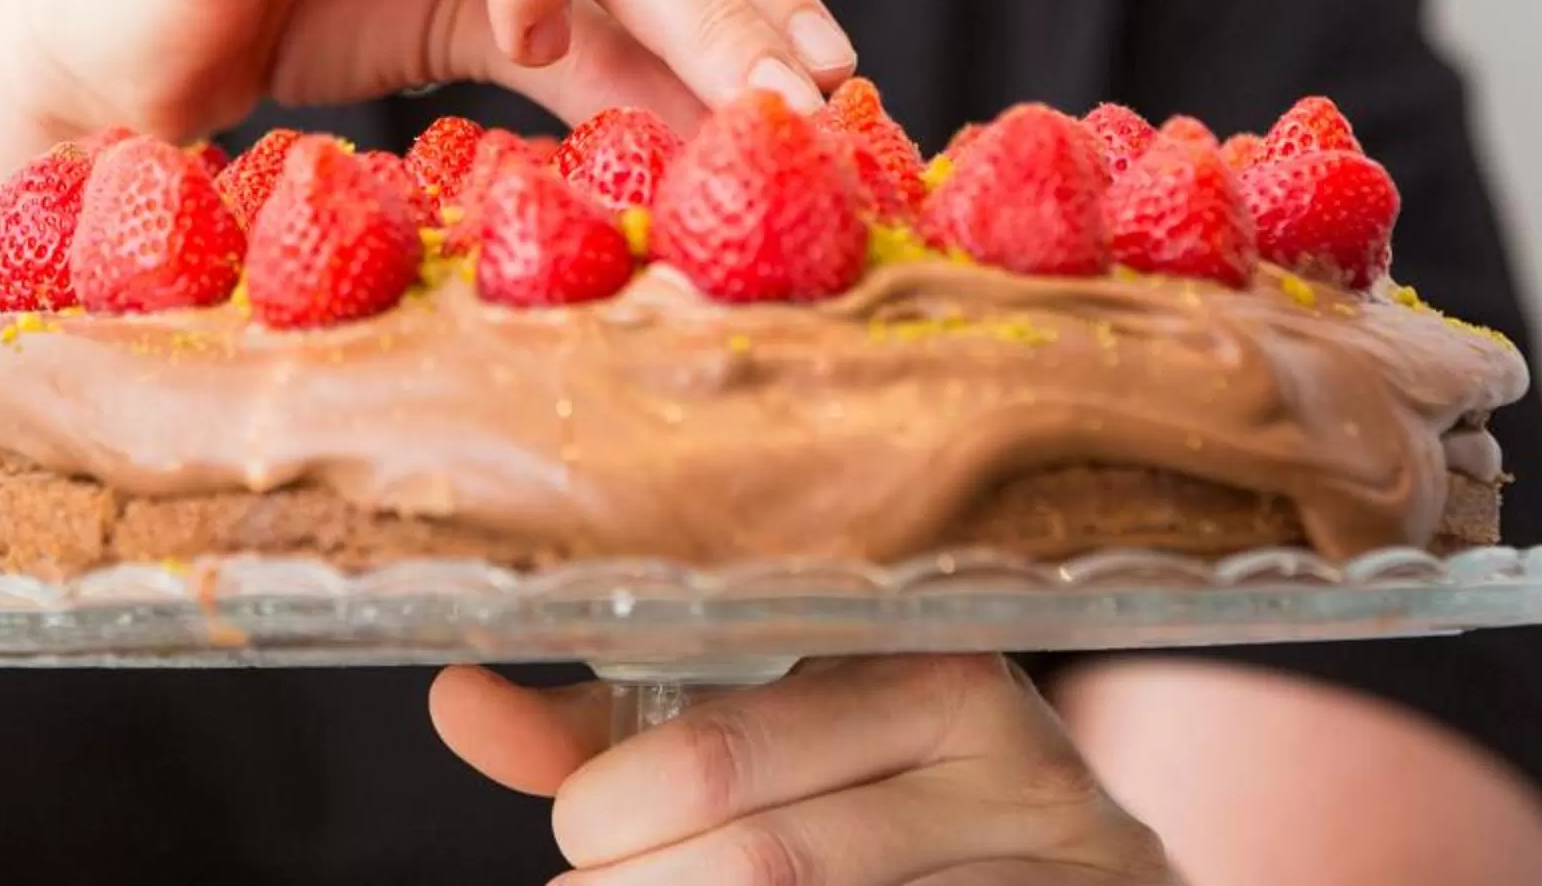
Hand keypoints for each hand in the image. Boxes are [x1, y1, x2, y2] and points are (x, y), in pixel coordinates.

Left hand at [430, 654, 1177, 883]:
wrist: (1081, 874)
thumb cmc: (899, 804)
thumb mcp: (776, 745)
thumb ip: (622, 737)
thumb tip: (460, 701)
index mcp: (934, 675)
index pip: (732, 744)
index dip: (618, 808)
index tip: (576, 838)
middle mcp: (1019, 768)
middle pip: (772, 863)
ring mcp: (1063, 873)